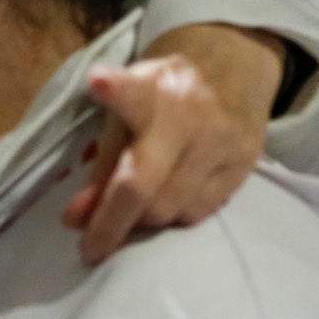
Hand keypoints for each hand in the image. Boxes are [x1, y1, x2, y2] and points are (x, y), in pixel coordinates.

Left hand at [61, 23, 286, 263]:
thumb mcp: (125, 114)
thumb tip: (75, 221)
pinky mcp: (243, 165)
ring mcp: (221, 141)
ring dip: (140, 221)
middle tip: (90, 247)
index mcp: (151, 90)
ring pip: (169, 208)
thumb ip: (102, 166)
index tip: (98, 82)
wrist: (232, 71)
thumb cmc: (161, 96)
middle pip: (142, 183)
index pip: (132, 94)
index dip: (115, 91)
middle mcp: (189, 114)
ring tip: (131, 212)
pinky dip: (173, 217)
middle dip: (110, 223)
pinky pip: (196, 212)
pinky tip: (166, 201)